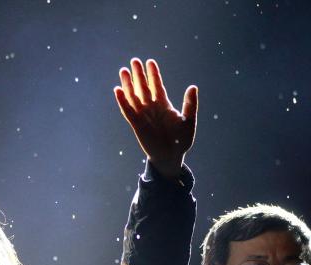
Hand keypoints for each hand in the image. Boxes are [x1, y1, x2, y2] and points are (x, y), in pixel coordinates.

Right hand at [114, 58, 197, 177]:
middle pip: (143, 88)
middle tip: (134, 60)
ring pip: (133, 96)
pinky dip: (122, 101)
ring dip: (128, 84)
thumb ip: (190, 104)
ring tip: (123, 71)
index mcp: (164, 105)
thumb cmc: (182, 140)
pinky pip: (128, 110)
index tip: (150, 62)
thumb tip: (193, 87)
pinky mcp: (136, 124)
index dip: (153, 74)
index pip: (157, 86)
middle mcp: (152, 108)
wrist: (171, 156)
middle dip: (139, 74)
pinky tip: (117, 90)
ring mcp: (143, 116)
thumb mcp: (189, 120)